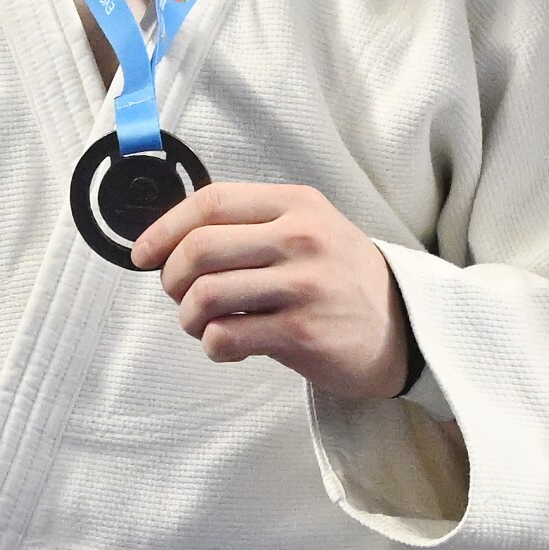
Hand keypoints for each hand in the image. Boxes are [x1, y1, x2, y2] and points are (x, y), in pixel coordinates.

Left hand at [132, 181, 417, 402]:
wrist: (405, 328)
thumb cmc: (342, 280)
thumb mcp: (310, 230)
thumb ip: (253, 225)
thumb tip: (173, 240)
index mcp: (297, 204)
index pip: (210, 203)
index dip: (164, 229)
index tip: (143, 254)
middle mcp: (300, 238)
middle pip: (198, 249)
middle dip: (172, 279)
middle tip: (180, 296)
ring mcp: (303, 285)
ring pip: (205, 295)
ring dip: (189, 317)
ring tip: (203, 325)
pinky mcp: (302, 333)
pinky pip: (225, 336)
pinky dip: (213, 346)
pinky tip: (229, 345)